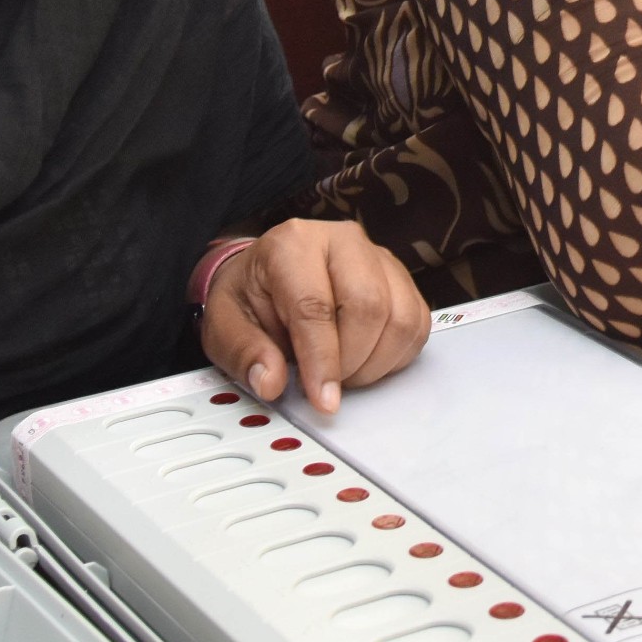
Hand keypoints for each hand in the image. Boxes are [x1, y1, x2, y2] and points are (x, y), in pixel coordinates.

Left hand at [199, 219, 430, 412]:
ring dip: (375, 362)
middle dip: (351, 361)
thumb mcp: (224, 324)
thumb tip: (271, 382)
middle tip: (327, 385)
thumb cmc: (250, 296)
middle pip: (369, 306)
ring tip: (343, 371)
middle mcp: (342, 241)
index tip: (324, 400)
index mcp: (293, 245)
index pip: (316, 306)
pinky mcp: (400, 278)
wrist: (267, 275)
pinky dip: (395, 355)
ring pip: (401, 318)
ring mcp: (378, 257)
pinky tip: (365, 359)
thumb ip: (245, 353)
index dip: (323, 361)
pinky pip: (417, 324)